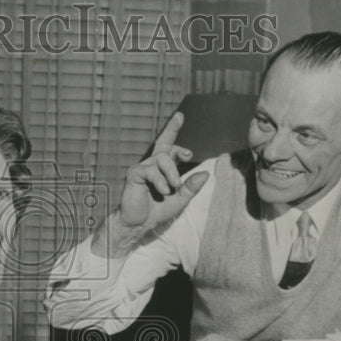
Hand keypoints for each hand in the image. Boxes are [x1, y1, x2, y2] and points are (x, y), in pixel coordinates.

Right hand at [102, 112, 207, 256]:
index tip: (180, 116)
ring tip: (174, 187)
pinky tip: (163, 192)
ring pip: (162, 158)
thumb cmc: (157, 211)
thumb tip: (206, 174)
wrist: (140, 224)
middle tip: (185, 141)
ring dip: (172, 172)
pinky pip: (152, 171)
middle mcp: (152, 165)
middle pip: (163, 143)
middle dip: (173, 133)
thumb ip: (191, 187)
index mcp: (162, 169)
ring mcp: (142, 168)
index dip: (173, 130)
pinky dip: (161, 181)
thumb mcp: (180, 199)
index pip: (169, 147)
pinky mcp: (134, 174)